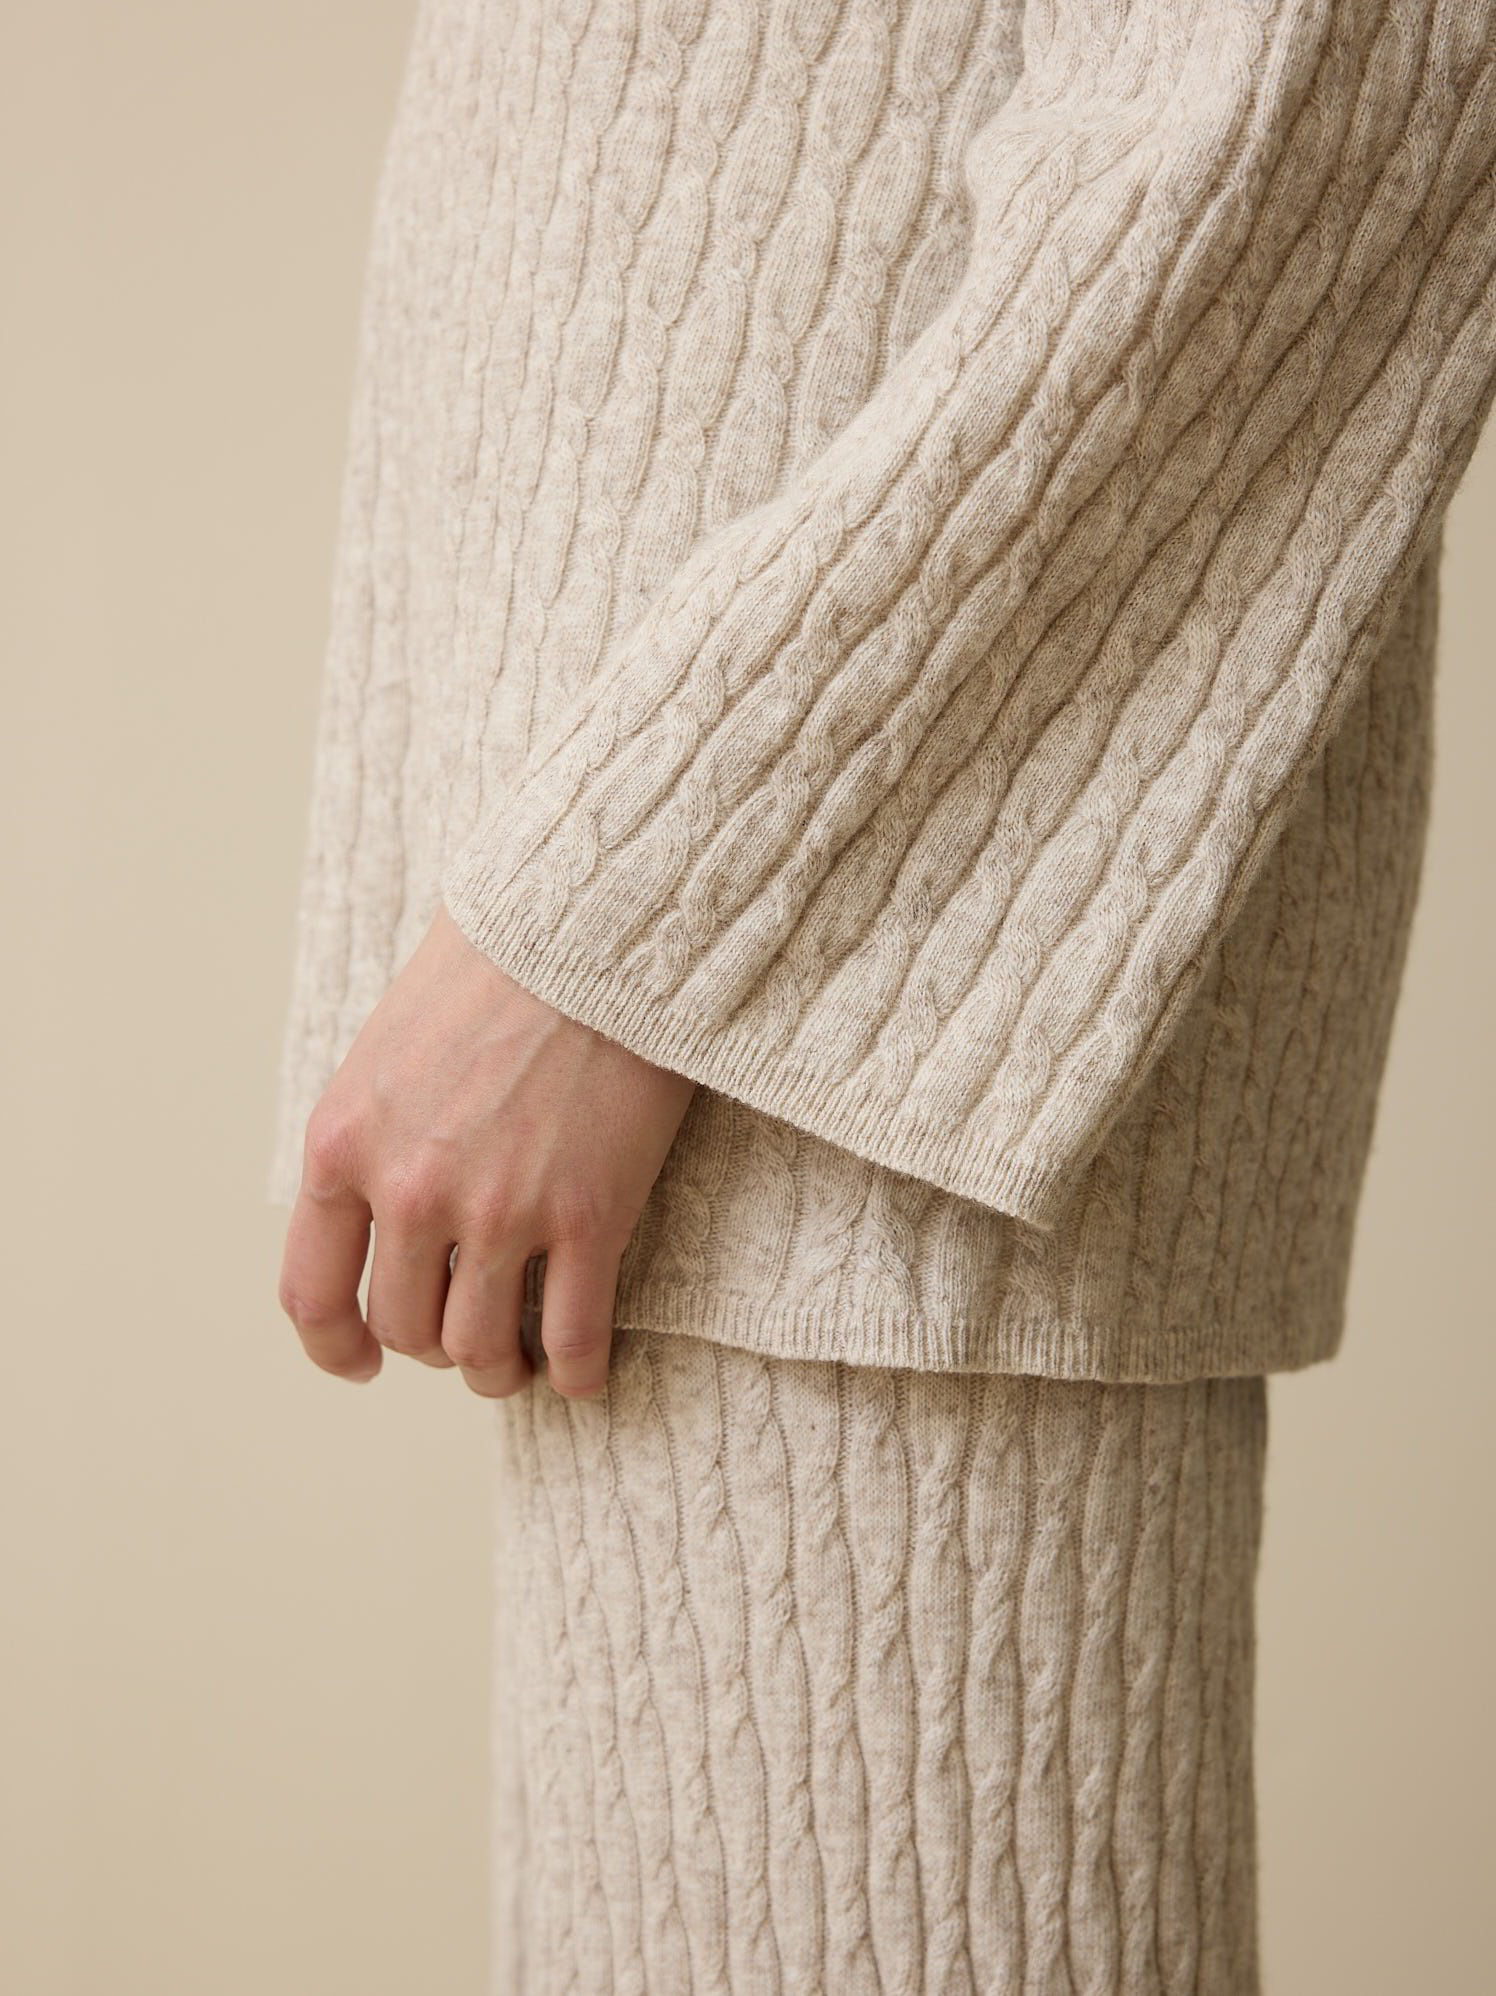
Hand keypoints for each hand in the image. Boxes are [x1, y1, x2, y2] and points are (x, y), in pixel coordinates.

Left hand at [276, 903, 696, 1398]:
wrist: (594, 920)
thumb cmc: (494, 964)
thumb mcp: (386, 1048)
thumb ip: (372, 1137)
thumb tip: (378, 1216)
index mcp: (342, 1143)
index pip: (313, 1292)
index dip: (334, 1348)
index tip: (360, 1364)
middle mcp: (409, 1190)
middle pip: (405, 1328)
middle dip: (432, 1346)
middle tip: (465, 1335)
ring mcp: (501, 1210)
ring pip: (482, 1349)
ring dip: (498, 1371)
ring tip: (518, 1362)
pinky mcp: (591, 1216)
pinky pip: (574, 1338)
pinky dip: (576, 1373)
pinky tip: (582, 1373)